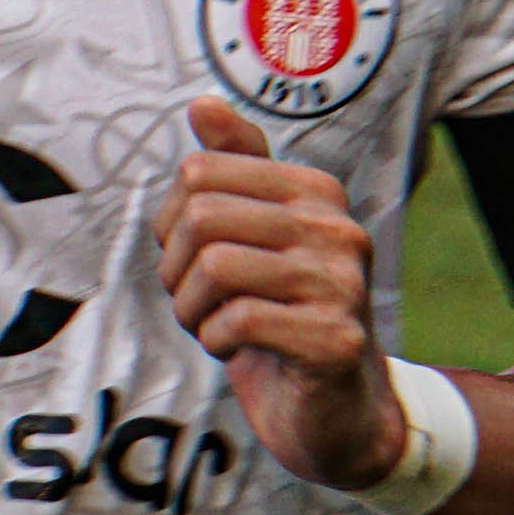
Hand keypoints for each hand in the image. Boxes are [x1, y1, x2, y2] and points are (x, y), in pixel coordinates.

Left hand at [154, 97, 398, 487]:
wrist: (340, 410)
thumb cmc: (284, 316)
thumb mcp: (255, 236)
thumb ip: (235, 169)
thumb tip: (202, 103)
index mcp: (316, 190)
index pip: (200, 172)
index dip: (172, 222)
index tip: (190, 257)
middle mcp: (337, 227)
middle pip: (202, 217)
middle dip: (176, 268)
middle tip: (195, 300)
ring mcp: (342, 283)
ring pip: (216, 267)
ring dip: (192, 309)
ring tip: (213, 326)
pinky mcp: (335, 339)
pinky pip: (238, 320)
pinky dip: (216, 340)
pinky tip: (235, 349)